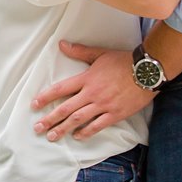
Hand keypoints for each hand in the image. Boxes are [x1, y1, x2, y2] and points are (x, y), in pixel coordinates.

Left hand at [31, 42, 155, 140]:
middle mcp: (92, 93)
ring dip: (64, 129)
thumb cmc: (123, 61)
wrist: (147, 71)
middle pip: (66, 108)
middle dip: (50, 119)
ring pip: (79, 119)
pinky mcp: (116, 114)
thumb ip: (80, 52)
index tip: (34, 105)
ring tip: (52, 137)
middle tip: (38, 129)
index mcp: (86, 78)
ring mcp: (104, 105)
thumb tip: (62, 45)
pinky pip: (98, 125)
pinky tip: (77, 136)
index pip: (61, 89)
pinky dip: (87, 132)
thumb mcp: (100, 53)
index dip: (46, 97)